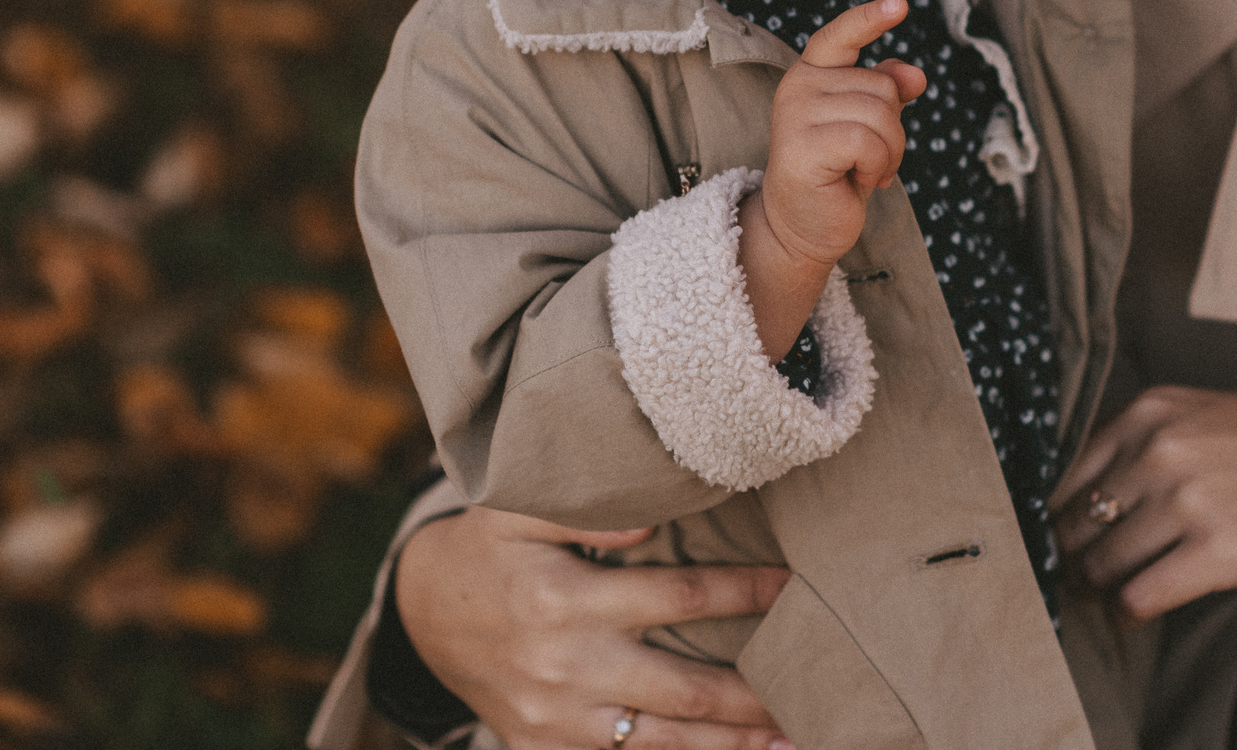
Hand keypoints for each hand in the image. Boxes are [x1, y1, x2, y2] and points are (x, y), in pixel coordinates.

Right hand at [395, 504, 793, 749]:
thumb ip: (587, 511)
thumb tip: (658, 520)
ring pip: (663, 741)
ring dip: (729, 744)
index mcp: (565, 600)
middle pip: (683, 687)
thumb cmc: (487, 549)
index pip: (676, 597)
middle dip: (753, 693)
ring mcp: (557, 719)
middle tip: (813, 688)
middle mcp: (566, 667)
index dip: (740, 592)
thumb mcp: (518, 510)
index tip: (791, 586)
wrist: (423, 614)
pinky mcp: (545, 748)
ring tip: (790, 739)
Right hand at [742, 0, 925, 356]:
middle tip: (872, 159)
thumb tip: (914, 74)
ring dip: (888, 152)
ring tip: (864, 170)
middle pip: (882, 86)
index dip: (871, 17)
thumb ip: (886, 93)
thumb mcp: (867, 127)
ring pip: (881, 115)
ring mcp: (795, 115)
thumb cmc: (836, 173)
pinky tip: (857, 180)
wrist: (802, 227)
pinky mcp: (801, 147)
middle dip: (894, 129)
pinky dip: (877, 165)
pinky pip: (869, 141)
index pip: (841, 34)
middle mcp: (799, 86)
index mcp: (813, 73)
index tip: (900, 4)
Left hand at [1049, 387, 1236, 620]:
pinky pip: (1139, 595)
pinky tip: (1137, 613)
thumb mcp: (1206, 416)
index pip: (1069, 474)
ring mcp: (1187, 501)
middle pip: (1080, 522)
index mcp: (1150, 413)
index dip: (1061, 515)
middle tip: (1083, 575)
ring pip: (1104, 563)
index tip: (1064, 538)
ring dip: (1103, 586)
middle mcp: (1159, 450)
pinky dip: (1129, 611)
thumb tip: (1092, 501)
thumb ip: (1148, 446)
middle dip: (1076, 555)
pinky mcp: (1216, 552)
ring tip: (1114, 593)